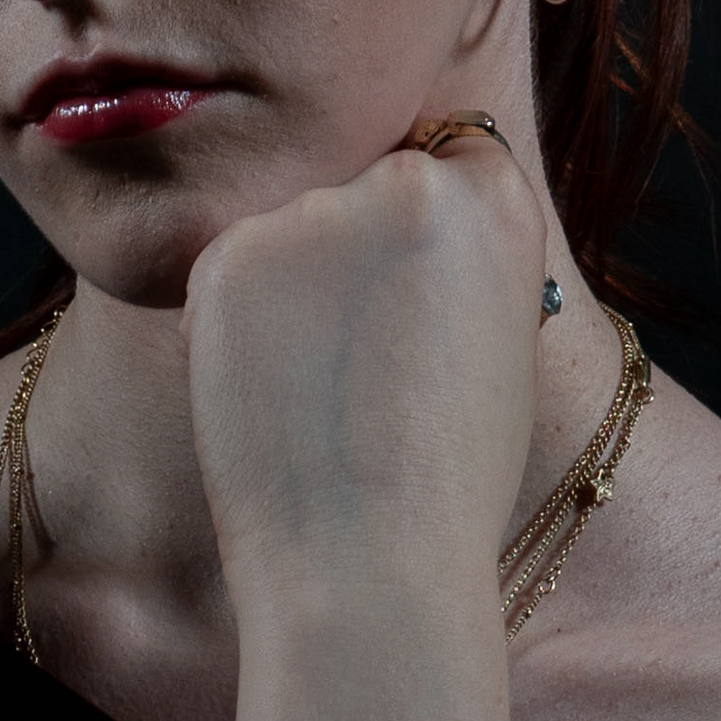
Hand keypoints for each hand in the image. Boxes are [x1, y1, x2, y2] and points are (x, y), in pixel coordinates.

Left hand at [182, 112, 549, 611]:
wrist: (368, 562)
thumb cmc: (444, 477)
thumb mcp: (494, 340)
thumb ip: (456, 258)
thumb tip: (390, 221)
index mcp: (495, 196)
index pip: (450, 158)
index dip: (428, 235)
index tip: (420, 297)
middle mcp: (405, 182)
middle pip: (363, 185)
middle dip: (356, 253)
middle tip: (366, 359)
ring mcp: (308, 214)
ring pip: (293, 227)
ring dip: (295, 285)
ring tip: (325, 390)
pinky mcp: (225, 256)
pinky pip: (232, 268)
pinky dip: (239, 320)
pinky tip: (274, 393)